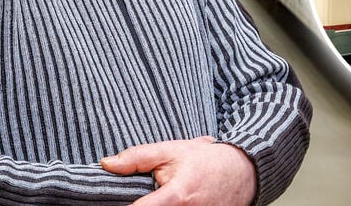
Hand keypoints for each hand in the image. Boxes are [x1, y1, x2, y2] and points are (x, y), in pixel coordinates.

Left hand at [101, 136, 255, 204]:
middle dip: (145, 204)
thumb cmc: (205, 159)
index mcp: (176, 197)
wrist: (244, 170)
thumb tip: (106, 164)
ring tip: (165, 197)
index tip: (114, 204)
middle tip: (148, 196)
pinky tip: (177, 203)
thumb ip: (137, 157)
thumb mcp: (171, 151)